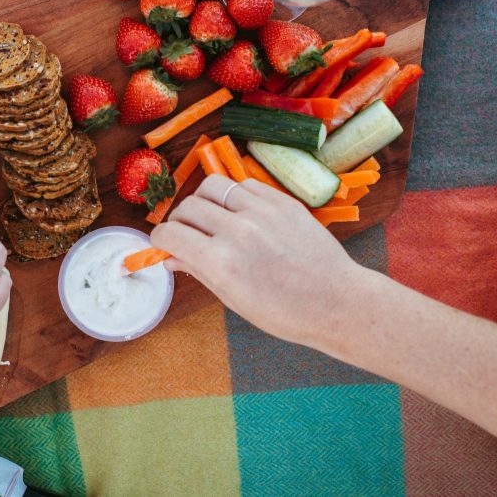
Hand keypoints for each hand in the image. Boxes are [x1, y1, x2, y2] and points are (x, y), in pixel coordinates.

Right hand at [151, 174, 370, 345]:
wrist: (335, 301)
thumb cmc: (283, 312)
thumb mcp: (233, 299)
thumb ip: (198, 270)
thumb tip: (170, 255)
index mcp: (220, 262)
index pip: (170, 233)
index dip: (160, 238)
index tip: (164, 242)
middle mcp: (237, 231)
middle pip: (187, 207)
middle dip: (180, 221)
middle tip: (188, 234)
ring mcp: (261, 212)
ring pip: (212, 186)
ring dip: (204, 202)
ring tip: (213, 218)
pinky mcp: (282, 201)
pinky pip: (243, 185)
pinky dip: (233, 196)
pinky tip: (239, 213)